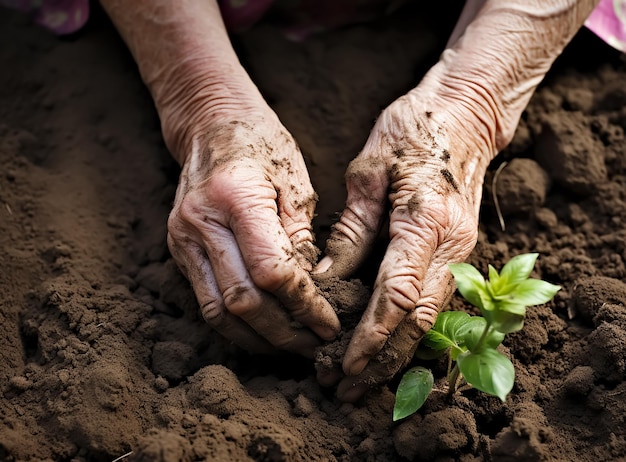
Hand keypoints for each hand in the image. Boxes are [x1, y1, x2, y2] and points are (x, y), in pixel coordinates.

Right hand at [100, 0, 340, 356]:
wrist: (210, 126)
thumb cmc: (262, 146)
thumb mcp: (297, 182)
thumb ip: (302, 239)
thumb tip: (312, 292)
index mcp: (237, 197)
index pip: (273, 272)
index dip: (306, 307)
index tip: (330, 324)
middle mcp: (201, 223)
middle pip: (243, 301)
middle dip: (285, 333)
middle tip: (317, 345)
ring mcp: (183, 240)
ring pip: (219, 312)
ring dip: (259, 339)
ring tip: (293, 347)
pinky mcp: (178, 251)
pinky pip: (206, 302)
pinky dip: (236, 325)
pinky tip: (264, 331)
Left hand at [315, 0, 598, 400]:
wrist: (467, 113)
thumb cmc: (413, 131)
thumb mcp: (368, 172)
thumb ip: (350, 231)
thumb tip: (326, 282)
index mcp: (425, 221)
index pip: (398, 295)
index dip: (371, 337)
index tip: (343, 364)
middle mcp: (453, 245)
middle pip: (420, 321)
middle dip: (383, 361)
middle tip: (345, 389)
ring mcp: (463, 251)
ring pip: (431, 319)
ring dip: (397, 355)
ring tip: (361, 381)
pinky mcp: (460, 252)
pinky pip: (436, 302)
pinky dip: (410, 333)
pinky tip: (386, 349)